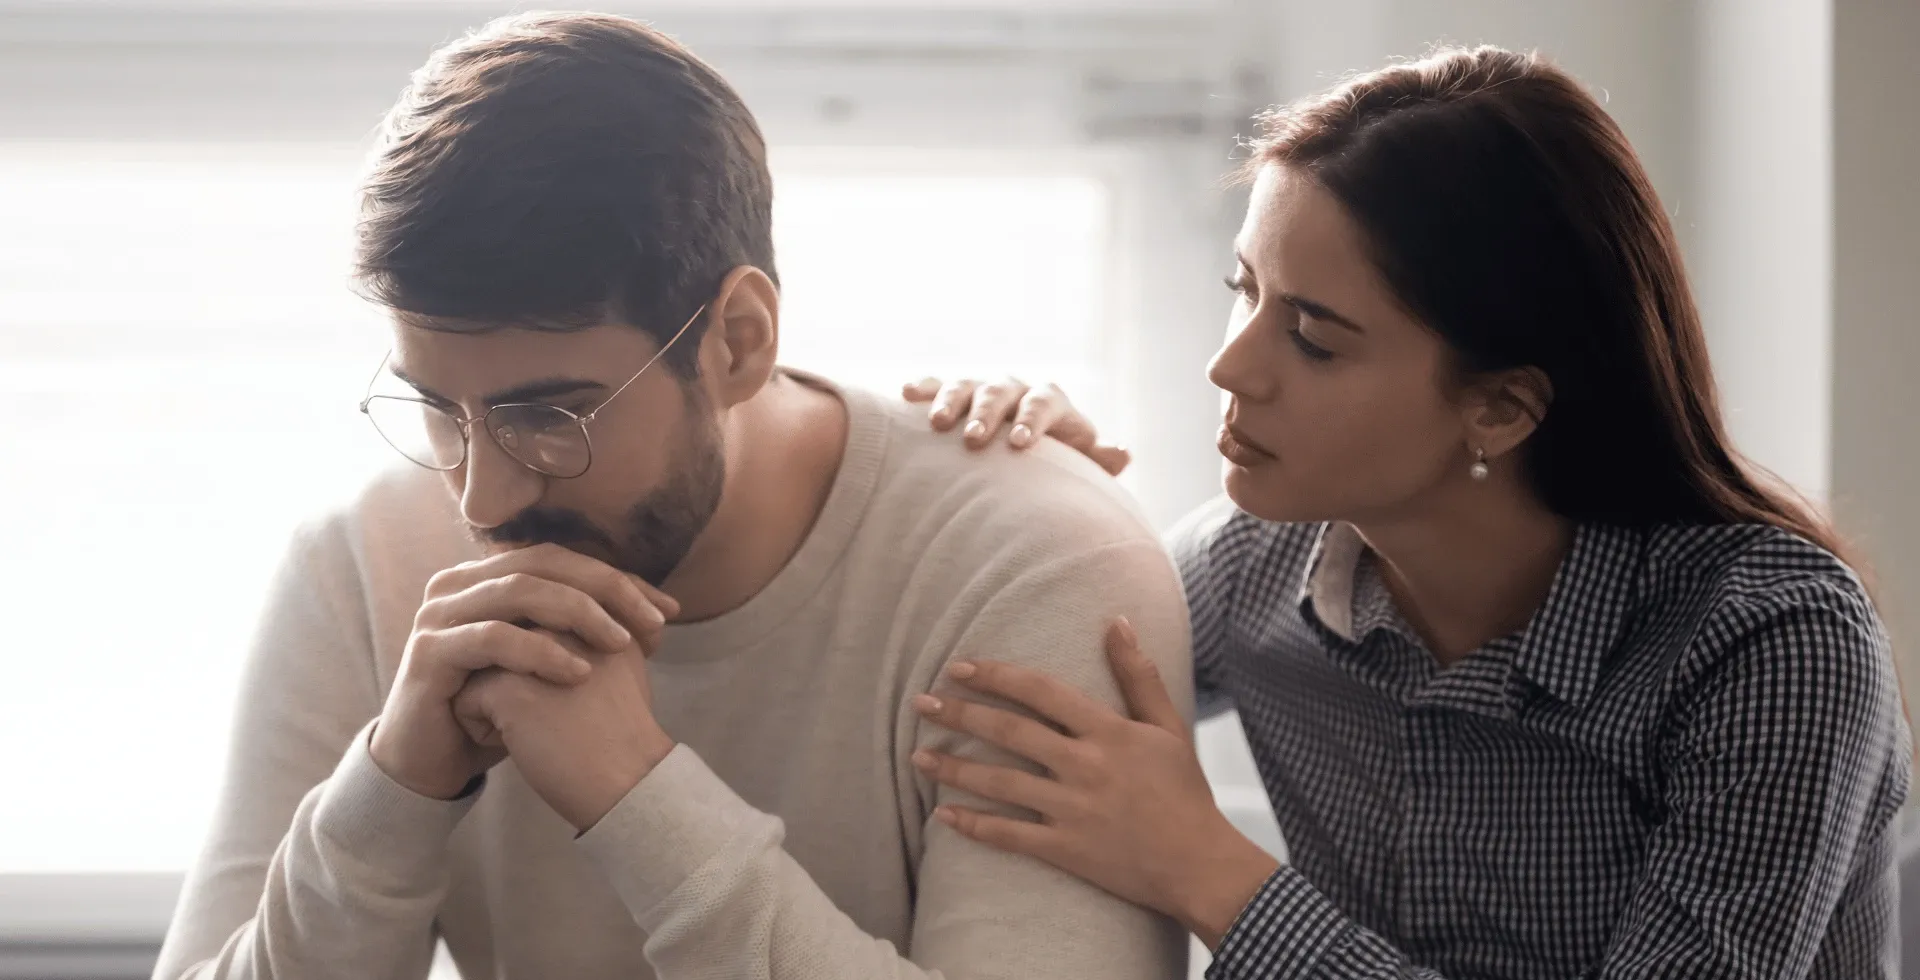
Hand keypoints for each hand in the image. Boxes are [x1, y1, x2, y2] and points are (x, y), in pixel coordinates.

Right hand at [369, 543, 677, 800]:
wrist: (433, 762)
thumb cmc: (498, 710)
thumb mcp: (550, 663)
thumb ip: (586, 630)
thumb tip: (660, 610)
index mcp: (488, 577)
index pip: (563, 560)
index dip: (617, 579)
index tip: (668, 611)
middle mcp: (459, 584)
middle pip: (544, 564)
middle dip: (606, 589)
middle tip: (653, 622)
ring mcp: (439, 615)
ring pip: (519, 592)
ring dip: (578, 613)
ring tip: (621, 644)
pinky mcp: (429, 653)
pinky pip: (493, 639)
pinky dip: (540, 652)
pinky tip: (578, 672)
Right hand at [902, 377, 1131, 475]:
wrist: (1023, 456)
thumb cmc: (1053, 468)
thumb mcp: (1076, 466)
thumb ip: (1096, 460)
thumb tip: (1123, 452)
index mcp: (1049, 403)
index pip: (1044, 402)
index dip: (1032, 420)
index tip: (1018, 444)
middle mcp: (1016, 391)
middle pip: (1002, 391)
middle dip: (987, 412)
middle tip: (973, 438)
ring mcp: (982, 391)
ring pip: (967, 385)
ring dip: (952, 400)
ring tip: (938, 424)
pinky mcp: (953, 396)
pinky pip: (937, 385)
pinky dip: (924, 388)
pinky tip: (906, 394)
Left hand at [909, 619, 1278, 948]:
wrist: (1200, 864)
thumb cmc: (1185, 792)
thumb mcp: (1169, 726)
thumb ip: (1139, 674)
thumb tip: (1118, 621)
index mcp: (1108, 731)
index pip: (1040, 692)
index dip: (996, 676)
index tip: (958, 668)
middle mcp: (1085, 766)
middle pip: (1010, 732)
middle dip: (960, 715)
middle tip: (920, 703)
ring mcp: (1073, 810)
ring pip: (1000, 783)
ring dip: (953, 769)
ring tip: (917, 756)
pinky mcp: (1066, 850)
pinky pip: (1010, 835)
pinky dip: (974, 826)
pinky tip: (942, 816)